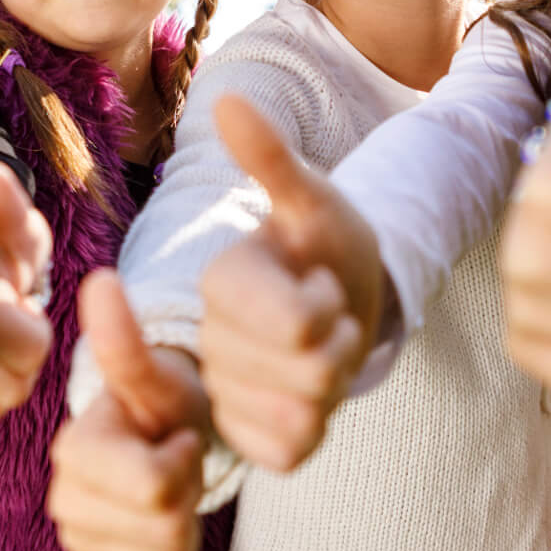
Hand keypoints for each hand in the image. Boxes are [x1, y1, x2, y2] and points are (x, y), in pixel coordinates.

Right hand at [47, 270, 209, 550]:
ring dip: (185, 526)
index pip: (154, 487)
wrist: (160, 445)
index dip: (183, 462)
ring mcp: (80, 546)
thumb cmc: (162, 406)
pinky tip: (167, 527)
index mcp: (73, 452)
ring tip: (173, 487)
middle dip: (187, 492)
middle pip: (163, 527)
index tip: (177, 436)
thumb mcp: (156, 375)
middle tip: (179, 462)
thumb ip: (125, 340)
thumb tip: (101, 279)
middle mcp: (64, 503)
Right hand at [197, 96, 374, 470]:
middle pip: (305, 372)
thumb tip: (226, 98)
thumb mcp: (313, 202)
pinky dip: (313, 426)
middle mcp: (209, 338)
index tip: (322, 282)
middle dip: (341, 346)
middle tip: (333, 317)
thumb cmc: (326, 245)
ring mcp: (225, 392)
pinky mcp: (246, 437)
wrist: (341, 297)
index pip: (293, 321)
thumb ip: (271, 160)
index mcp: (221, 279)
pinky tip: (311, 396)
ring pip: (298, 416)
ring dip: (334, 384)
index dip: (325, 309)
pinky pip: (287, 452)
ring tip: (326, 349)